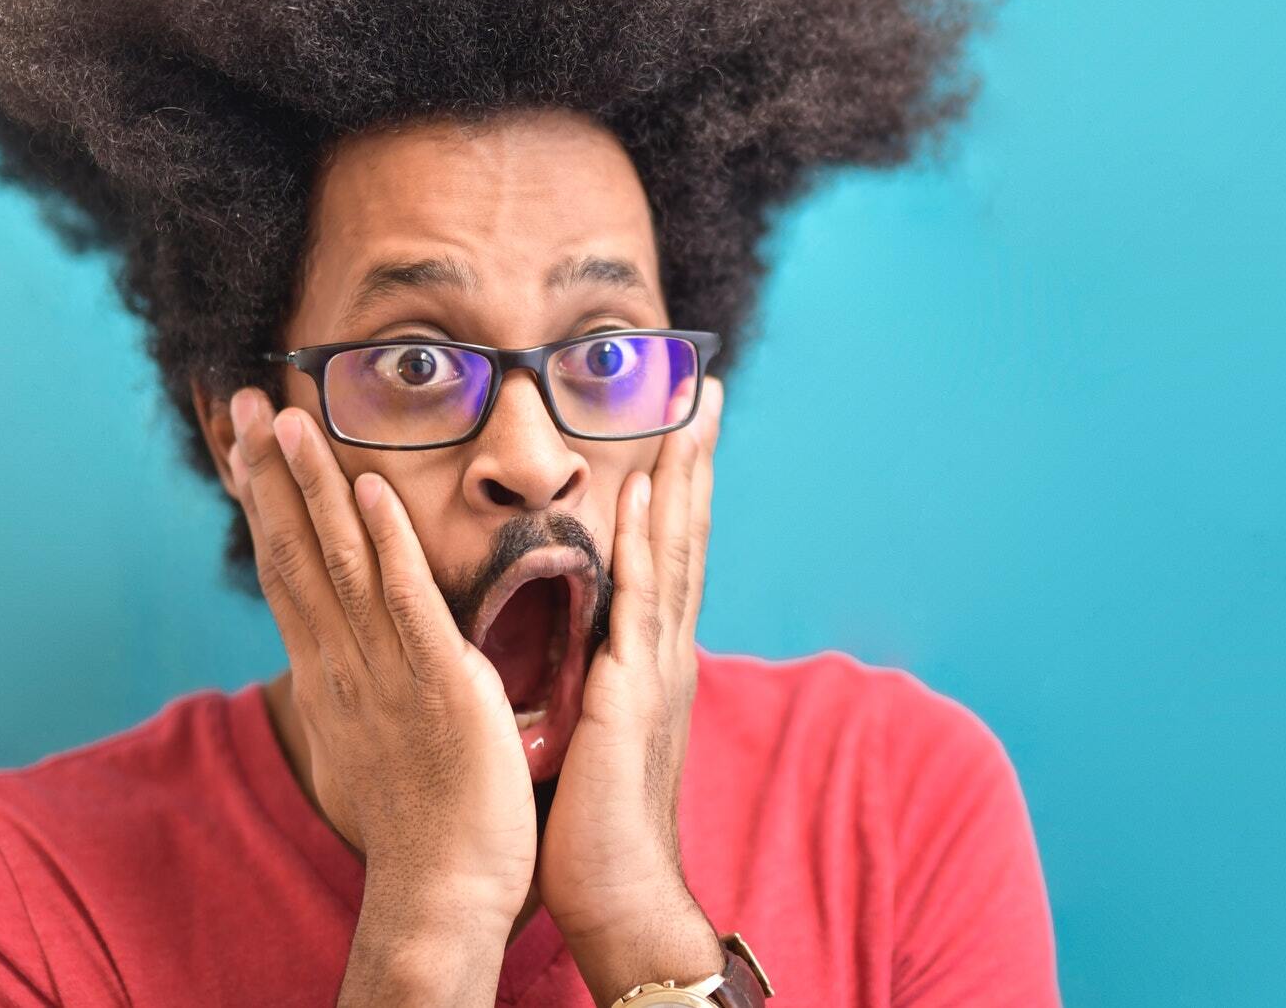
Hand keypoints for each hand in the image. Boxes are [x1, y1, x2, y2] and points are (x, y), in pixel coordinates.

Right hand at [226, 388, 536, 974]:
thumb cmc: (419, 825)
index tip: (245, 443)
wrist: (441, 894)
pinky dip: (384, 543)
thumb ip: (361, 688)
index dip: (264, 502)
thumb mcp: (369, 743)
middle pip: (292, 550)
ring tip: (290, 417)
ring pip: (337, 560)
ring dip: (311, 485)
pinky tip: (368, 491)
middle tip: (246, 400)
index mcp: (328, 673)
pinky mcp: (438, 682)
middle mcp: (341, 663)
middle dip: (268, 472)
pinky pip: (405, 601)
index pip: (284, 569)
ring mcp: (383, 671)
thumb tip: (349, 657)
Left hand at [536, 377, 726, 1004]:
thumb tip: (579, 640)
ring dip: (683, 478)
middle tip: (705, 390)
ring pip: (675, 552)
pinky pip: (638, 601)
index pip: (671, 553)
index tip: (683, 426)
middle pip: (687, 534)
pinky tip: (646, 494)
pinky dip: (646, 543)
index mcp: (653, 657)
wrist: (621, 895)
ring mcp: (656, 666)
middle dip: (696, 461)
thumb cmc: (596, 821)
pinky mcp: (631, 691)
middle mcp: (666, 650)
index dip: (680, 488)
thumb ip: (595, 676)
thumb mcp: (595, 727)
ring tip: (689, 412)